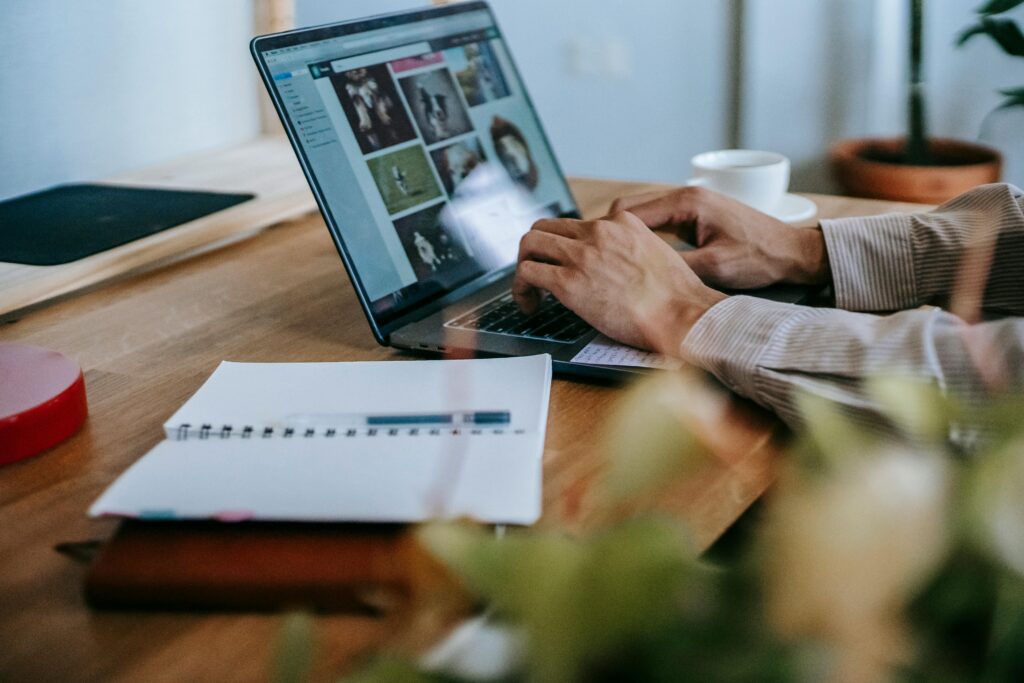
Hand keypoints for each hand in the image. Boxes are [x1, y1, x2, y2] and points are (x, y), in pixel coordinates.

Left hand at [513, 211, 726, 354]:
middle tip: (538, 275)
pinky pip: (527, 273)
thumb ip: (631, 251)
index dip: (566, 247)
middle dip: (536, 251)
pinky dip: (520, 288)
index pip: (577, 224)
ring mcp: (582, 254)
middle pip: (546, 227)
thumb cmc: (678, 297)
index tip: (565, 265)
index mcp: (621, 222)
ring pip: (530, 243)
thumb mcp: (657, 254)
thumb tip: (613, 268)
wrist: (683, 314)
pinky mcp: (569, 281)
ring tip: (530, 291)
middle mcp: (598, 231)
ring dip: (524, 266)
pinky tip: (530, 305)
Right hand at [610, 187, 829, 288]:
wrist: (792, 252)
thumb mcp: (715, 268)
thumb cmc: (760, 257)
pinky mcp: (695, 215)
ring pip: (642, 216)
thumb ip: (675, 266)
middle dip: (611, 235)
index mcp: (688, 202)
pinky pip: (658, 223)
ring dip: (626, 237)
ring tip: (612, 262)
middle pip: (630, 210)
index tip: (593, 256)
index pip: (629, 212)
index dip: (606, 235)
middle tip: (597, 261)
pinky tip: (638, 259)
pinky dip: (643, 238)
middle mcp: (686, 196)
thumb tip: (638, 274)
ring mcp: (690, 204)